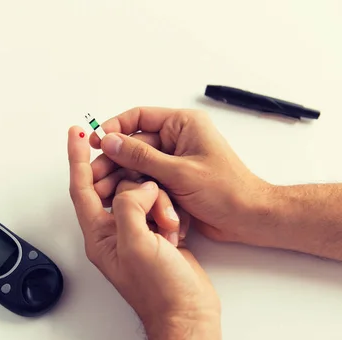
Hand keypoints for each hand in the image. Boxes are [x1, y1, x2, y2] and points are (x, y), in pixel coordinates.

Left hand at [67, 125, 219, 329]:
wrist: (188, 314)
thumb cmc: (160, 292)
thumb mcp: (136, 245)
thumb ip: (128, 207)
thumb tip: (137, 187)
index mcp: (99, 235)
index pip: (81, 187)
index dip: (77, 158)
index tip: (77, 133)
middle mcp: (114, 232)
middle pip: (116, 187)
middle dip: (135, 186)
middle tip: (150, 189)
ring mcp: (137, 233)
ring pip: (142, 196)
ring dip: (159, 204)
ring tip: (168, 227)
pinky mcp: (158, 234)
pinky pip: (160, 207)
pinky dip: (169, 211)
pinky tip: (176, 229)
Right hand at [91, 107, 269, 243]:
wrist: (248, 219)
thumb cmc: (227, 191)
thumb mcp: (179, 172)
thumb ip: (141, 157)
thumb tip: (110, 142)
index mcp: (182, 125)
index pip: (139, 117)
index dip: (114, 128)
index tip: (96, 141)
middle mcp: (175, 139)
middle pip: (133, 144)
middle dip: (113, 160)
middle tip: (94, 174)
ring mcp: (173, 161)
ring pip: (136, 165)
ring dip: (120, 178)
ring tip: (102, 191)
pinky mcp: (171, 180)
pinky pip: (145, 180)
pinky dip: (133, 190)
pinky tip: (118, 199)